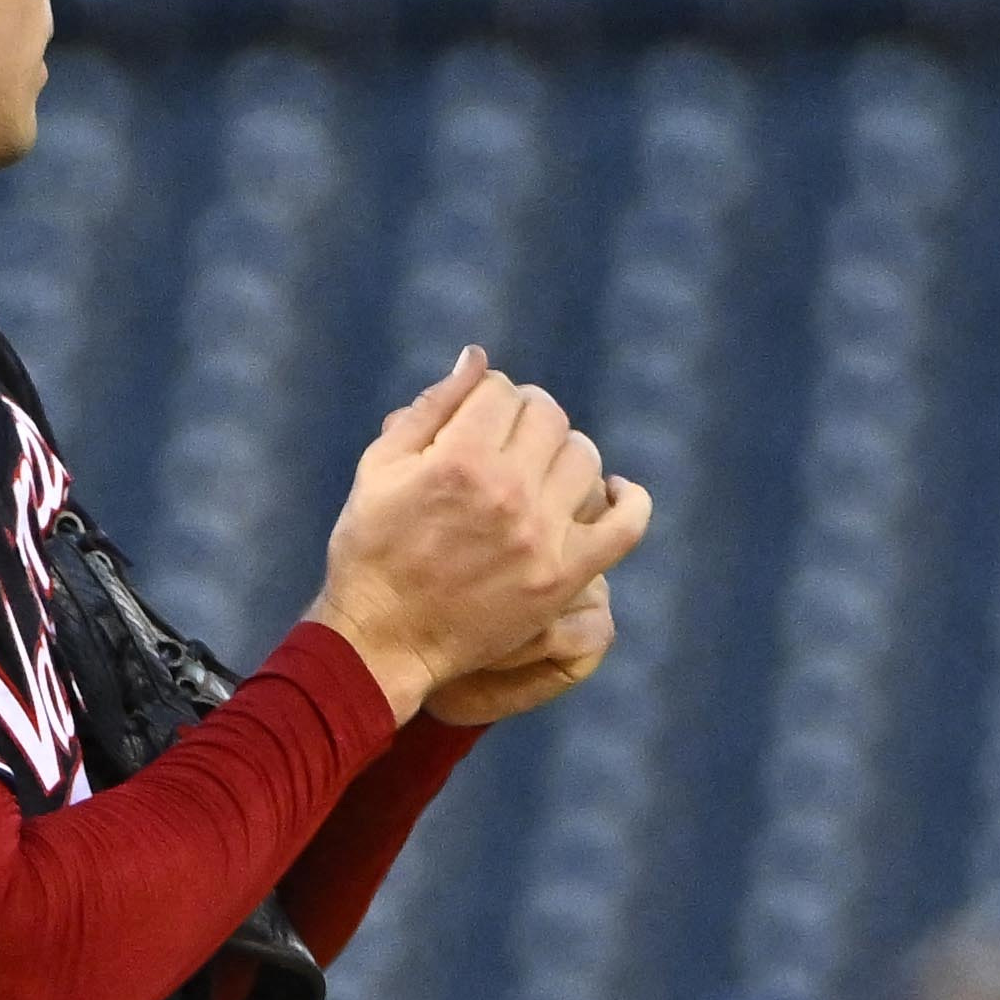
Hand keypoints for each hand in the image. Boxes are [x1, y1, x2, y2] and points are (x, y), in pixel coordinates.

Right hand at [316, 350, 653, 723]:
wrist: (380, 642)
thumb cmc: (370, 551)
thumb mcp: (379, 469)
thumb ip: (431, 406)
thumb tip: (478, 357)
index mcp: (459, 460)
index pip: (503, 391)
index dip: (487, 397)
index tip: (474, 419)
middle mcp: (507, 493)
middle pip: (548, 417)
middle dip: (525, 420)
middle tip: (504, 445)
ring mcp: (542, 536)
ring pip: (584, 459)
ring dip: (563, 455)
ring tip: (537, 475)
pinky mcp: (564, 576)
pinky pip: (626, 524)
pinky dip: (629, 501)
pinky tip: (614, 492)